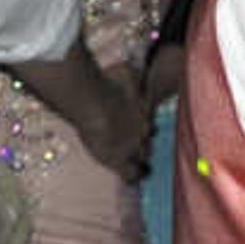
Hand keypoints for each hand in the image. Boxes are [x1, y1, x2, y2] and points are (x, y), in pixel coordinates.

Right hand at [0, 53, 150, 176]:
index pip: (148, 121)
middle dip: (144, 141)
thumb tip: (133, 63)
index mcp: (143, 109)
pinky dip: (132, 177)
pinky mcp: (118, 160)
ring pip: (144, 157)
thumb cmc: (108, 83)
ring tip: (145, 168)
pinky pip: (130, 174)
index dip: (145, 124)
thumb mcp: (126, 72)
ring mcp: (133, 146)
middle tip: (142, 144)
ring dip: (142, 160)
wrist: (96, 103)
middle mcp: (142, 129)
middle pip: (148, 139)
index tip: (144, 125)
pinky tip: (133, 180)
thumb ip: (130, 72)